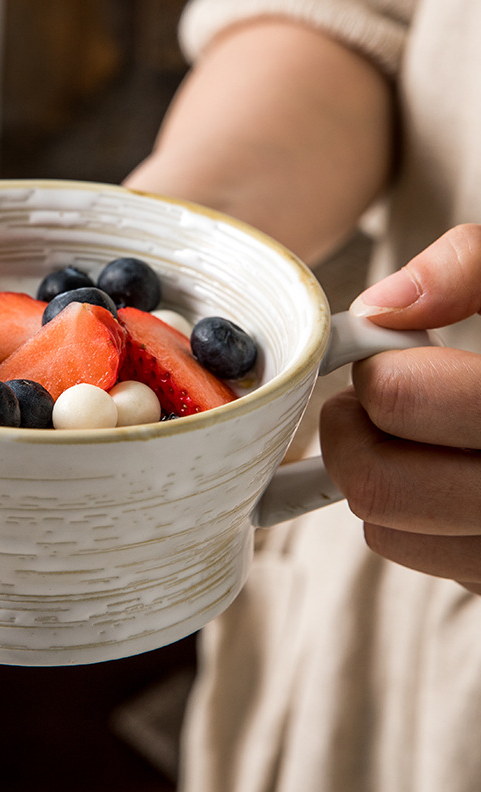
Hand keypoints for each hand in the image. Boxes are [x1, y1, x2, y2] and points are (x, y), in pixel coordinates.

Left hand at [320, 224, 480, 593]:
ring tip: (414, 431)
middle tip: (374, 395)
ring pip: (385, 530)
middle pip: (379, 484)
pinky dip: (407, 515)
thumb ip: (470, 268)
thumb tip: (379, 307)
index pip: (404, 400)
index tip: (386, 352)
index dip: (377, 369)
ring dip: (374, 472)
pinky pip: (414, 555)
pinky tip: (449, 472)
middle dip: (353, 429)